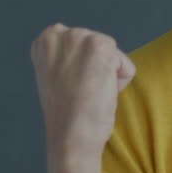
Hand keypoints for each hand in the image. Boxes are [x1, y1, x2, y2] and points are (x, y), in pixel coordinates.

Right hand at [31, 23, 136, 172]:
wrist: (70, 138)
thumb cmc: (66, 114)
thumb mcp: (56, 77)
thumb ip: (67, 57)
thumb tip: (87, 57)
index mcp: (45, 40)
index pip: (82, 44)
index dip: (81, 71)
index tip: (69, 87)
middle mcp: (60, 34)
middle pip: (100, 47)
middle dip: (96, 70)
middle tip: (79, 92)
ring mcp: (80, 38)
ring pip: (114, 55)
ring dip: (108, 77)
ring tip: (88, 93)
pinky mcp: (101, 47)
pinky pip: (126, 66)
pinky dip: (120, 83)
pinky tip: (99, 94)